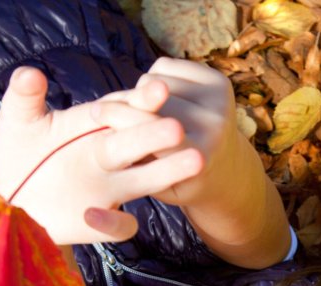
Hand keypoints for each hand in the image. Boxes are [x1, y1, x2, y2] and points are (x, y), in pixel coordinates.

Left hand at [0, 67, 204, 243]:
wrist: (9, 200)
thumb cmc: (17, 154)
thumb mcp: (16, 122)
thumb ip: (23, 97)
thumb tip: (29, 72)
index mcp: (93, 126)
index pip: (123, 110)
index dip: (141, 101)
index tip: (157, 89)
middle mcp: (108, 156)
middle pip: (139, 143)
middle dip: (157, 136)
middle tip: (175, 129)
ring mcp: (108, 189)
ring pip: (146, 180)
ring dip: (167, 172)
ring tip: (194, 162)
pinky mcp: (101, 222)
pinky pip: (121, 226)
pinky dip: (113, 222)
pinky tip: (91, 214)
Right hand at [89, 59, 291, 266]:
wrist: (226, 170)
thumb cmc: (180, 181)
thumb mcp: (154, 183)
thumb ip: (131, 156)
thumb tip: (98, 119)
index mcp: (197, 156)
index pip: (148, 129)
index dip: (118, 117)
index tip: (94, 113)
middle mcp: (215, 125)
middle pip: (153, 100)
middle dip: (126, 102)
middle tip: (105, 108)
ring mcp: (221, 100)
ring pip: (158, 79)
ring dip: (141, 92)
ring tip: (141, 111)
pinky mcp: (221, 81)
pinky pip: (168, 67)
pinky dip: (155, 78)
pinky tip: (160, 100)